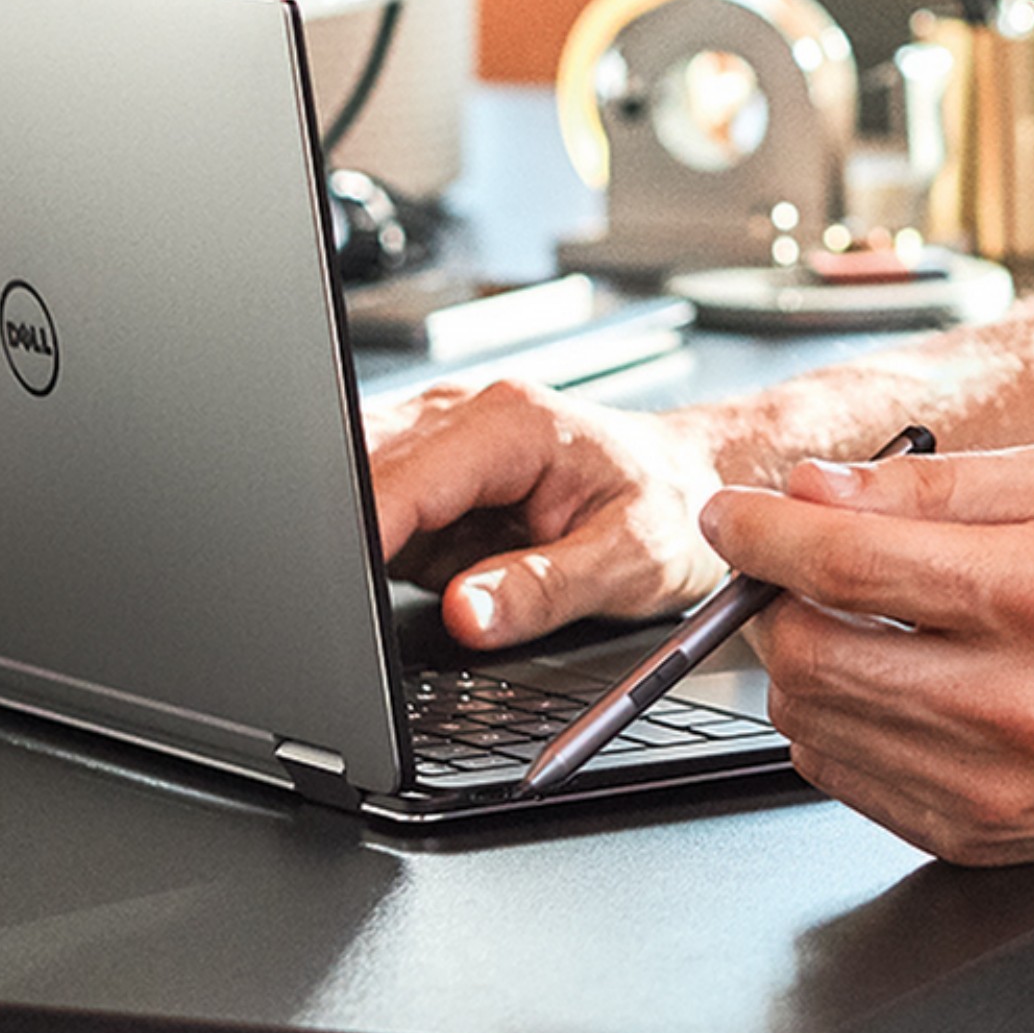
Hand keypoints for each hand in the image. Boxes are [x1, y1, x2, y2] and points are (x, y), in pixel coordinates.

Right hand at [360, 379, 728, 648]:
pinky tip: (438, 568)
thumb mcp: (632, 561)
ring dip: (370, 544)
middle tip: (360, 603)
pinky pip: (384, 514)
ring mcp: (444, 444)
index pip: (406, 475)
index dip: (365, 529)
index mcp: (513, 424)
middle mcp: (467, 417)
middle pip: (363, 469)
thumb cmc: (672, 506)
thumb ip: (544, 590)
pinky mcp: (435, 480)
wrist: (693, 481)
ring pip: (359, 486)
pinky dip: (387, 551)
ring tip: (433, 580)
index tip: (340, 583)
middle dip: (349, 535)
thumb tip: (466, 614)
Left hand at [708, 442, 1033, 864]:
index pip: (848, 566)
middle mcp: (1014, 703)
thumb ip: (930, 482)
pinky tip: (892, 687)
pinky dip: (837, 724)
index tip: (727, 513)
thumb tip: (811, 489)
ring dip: (803, 662)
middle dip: (773, 601)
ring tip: (859, 627)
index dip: (761, 534)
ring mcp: (991, 786)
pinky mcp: (974, 838)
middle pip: (808, 656)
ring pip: (811, 722)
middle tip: (794, 570)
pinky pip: (842, 778)